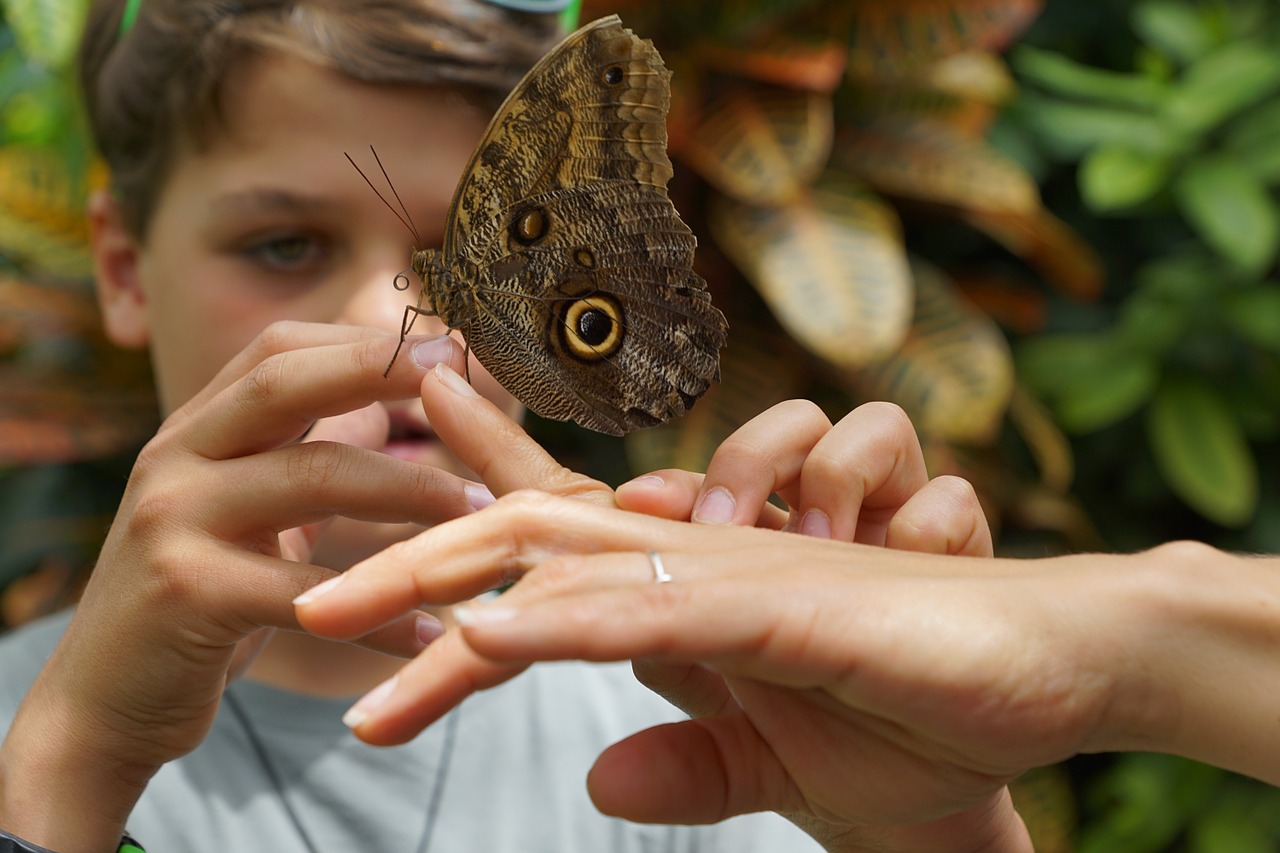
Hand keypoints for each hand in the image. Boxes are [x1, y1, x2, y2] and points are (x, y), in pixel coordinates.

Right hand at [0, 324, 483, 850]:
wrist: (101, 703)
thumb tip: (379, 407)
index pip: (277, 350)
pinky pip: (307, 592)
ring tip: (481, 510)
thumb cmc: (195, 597)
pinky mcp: (184, 593)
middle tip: (465, 380)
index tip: (444, 344)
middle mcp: (176, 457)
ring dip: (410, 490)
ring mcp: (172, 520)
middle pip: (284, 382)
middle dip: (382, 371)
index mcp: (195, 430)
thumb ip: (296, 456)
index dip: (362, 340)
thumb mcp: (240, 513)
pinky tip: (432, 632)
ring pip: (311, 477)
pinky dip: (380, 615)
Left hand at [298, 396, 1041, 851]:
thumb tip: (592, 778)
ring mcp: (735, 579)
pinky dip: (560, 618)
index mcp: (687, 598)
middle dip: (412, 561)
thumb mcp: (776, 766)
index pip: (549, 568)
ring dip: (451, 587)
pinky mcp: (785, 606)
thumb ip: (689, 761)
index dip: (456, 558)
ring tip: (342, 624)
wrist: (1049, 676)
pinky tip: (484, 633)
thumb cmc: (923, 710)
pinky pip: (649, 609)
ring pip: (567, 563)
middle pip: (527, 544)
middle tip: (307, 600)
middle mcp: (697, 566)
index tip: (364, 588)